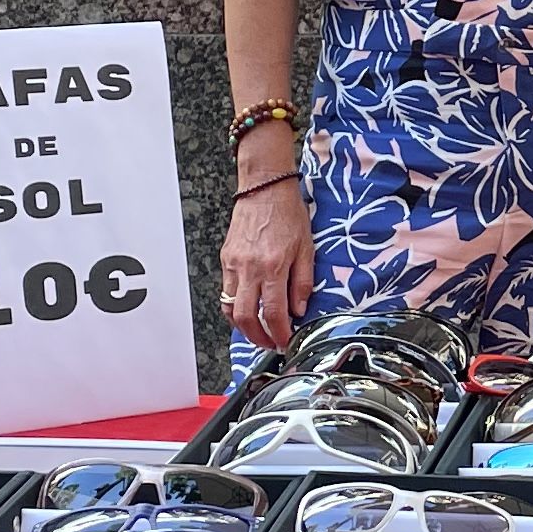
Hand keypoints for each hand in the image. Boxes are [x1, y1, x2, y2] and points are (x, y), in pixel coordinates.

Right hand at [221, 176, 313, 356]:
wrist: (264, 187)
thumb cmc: (287, 213)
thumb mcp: (307, 248)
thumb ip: (302, 282)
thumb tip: (298, 310)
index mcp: (273, 266)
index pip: (273, 313)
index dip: (280, 334)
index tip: (286, 342)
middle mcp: (249, 268)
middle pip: (246, 318)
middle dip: (258, 338)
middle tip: (271, 344)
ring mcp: (233, 265)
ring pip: (230, 309)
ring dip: (243, 327)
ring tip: (258, 332)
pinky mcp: (225, 259)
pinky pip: (225, 292)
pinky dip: (234, 308)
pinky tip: (246, 310)